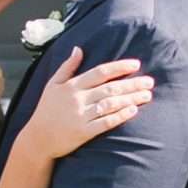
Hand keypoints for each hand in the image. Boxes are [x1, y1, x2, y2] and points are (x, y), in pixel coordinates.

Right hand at [23, 48, 154, 160]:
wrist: (37, 139)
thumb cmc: (46, 110)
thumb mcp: (52, 85)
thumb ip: (67, 67)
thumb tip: (78, 48)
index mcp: (71, 86)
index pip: (100, 72)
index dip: (119, 68)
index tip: (136, 65)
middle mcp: (77, 99)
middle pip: (110, 88)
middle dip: (132, 84)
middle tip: (149, 82)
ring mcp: (81, 116)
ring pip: (110, 104)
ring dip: (131, 98)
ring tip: (147, 95)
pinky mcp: (83, 132)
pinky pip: (105, 122)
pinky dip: (120, 116)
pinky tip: (133, 111)